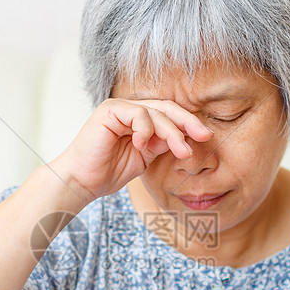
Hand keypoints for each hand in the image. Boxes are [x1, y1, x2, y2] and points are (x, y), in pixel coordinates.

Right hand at [51, 98, 212, 200]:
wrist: (83, 181)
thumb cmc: (108, 172)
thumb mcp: (144, 157)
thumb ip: (160, 144)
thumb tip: (184, 137)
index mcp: (138, 120)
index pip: (168, 115)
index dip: (188, 124)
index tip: (205, 138)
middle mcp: (129, 110)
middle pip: (166, 108)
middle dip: (188, 122)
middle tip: (203, 136)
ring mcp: (119, 108)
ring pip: (156, 112)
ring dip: (172, 132)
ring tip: (181, 151)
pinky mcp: (109, 110)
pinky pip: (138, 114)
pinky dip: (146, 130)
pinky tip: (142, 146)